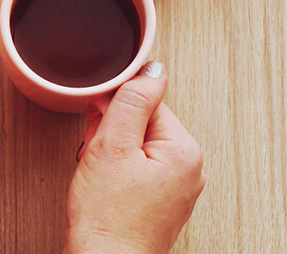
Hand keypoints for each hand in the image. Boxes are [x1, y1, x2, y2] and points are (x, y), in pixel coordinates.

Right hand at [64, 61, 204, 253]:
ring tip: (100, 176)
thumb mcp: (113, 146)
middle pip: (142, 124)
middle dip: (112, 133)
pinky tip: (104, 187)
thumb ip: (132, 100)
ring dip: (110, 152)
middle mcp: (189, 169)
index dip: (113, 110)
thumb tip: (152, 68)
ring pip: (135, 147)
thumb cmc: (106, 219)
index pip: (147, 102)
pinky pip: (135, 169)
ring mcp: (175, 188)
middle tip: (99, 157)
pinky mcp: (160, 202)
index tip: (97, 126)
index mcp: (185, 150)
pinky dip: (115, 172)